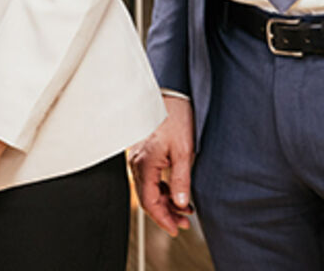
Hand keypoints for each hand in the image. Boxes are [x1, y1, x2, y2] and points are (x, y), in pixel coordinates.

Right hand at [131, 96, 194, 236]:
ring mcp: (139, 158)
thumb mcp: (183, 152)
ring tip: (185, 209)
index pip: (150, 202)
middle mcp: (137, 163)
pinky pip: (150, 178)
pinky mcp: (145, 153)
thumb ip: (181, 180)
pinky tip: (177, 192)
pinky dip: (163, 188)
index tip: (176, 229)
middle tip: (184, 223)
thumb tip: (181, 204)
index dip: (163, 219)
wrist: (170, 94)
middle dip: (166, 213)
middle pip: (148, 198)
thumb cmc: (175, 118)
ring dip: (166, 201)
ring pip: (149, 189)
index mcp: (145, 164)